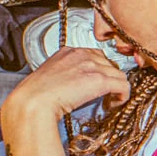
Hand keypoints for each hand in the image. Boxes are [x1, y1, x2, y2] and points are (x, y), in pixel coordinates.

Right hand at [3, 48, 130, 121]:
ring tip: (108, 100)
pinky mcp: (99, 79)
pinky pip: (123, 85)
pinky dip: (122, 96)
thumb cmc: (36, 95)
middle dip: (109, 79)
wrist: (32, 103)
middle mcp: (82, 54)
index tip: (97, 82)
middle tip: (104, 93)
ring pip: (119, 74)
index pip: (96, 55)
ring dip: (117, 88)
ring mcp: (92, 66)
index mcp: (69, 51)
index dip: (100, 70)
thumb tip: (79, 84)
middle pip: (110, 64)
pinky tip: (113, 104)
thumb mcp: (52, 76)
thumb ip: (68, 73)